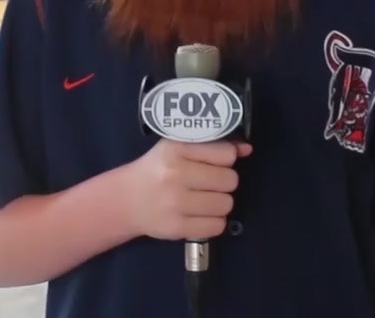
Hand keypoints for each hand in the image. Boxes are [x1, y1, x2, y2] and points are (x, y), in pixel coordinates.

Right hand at [125, 139, 251, 240]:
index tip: (214, 163)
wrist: (127, 200)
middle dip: (224, 182)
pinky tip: (200, 215)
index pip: (225, 154)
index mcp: (176, 150)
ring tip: (204, 199)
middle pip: (229, 180)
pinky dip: (214, 222)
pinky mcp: (176, 227)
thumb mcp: (179, 149)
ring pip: (226, 204)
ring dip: (220, 203)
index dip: (226, 159)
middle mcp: (175, 175)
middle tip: (208, 184)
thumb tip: (247, 149)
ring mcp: (175, 203)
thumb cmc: (158, 169)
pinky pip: (217, 226)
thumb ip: (213, 146)